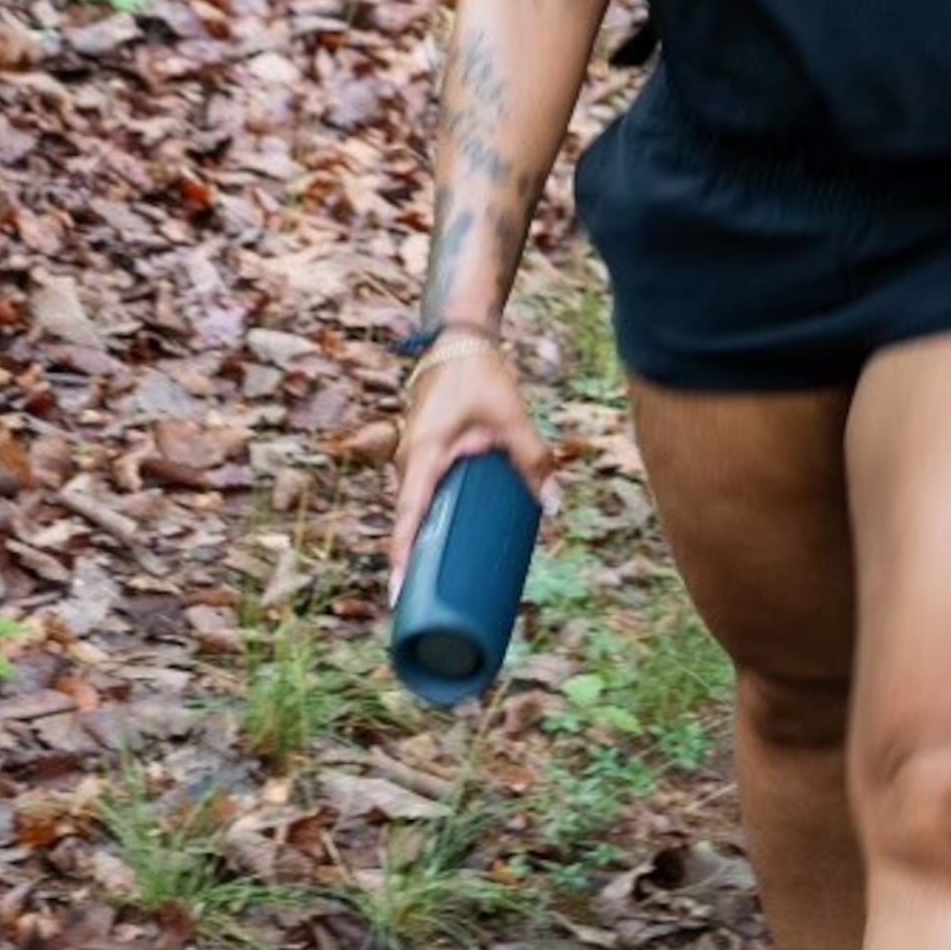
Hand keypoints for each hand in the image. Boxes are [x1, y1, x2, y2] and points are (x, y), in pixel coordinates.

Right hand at [385, 331, 548, 589]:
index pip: (408, 518)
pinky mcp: (421, 455)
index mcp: (423, 456)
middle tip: (418, 608)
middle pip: (406, 521)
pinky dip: (426, 519)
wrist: (459, 341)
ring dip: (419, 541)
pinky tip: (445, 540)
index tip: (397, 597)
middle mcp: (408, 462)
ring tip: (430, 586)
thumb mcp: (511, 417)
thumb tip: (553, 504)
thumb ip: (533, 459)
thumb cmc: (480, 377)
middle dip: (410, 563)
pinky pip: (419, 496)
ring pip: (412, 509)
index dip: (402, 559)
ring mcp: (410, 459)